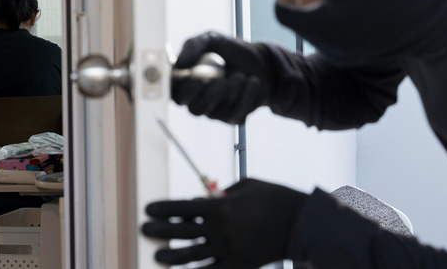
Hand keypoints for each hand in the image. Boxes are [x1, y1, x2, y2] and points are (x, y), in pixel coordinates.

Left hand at [142, 178, 306, 267]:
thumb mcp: (247, 185)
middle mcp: (221, 230)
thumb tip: (203, 200)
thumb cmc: (274, 197)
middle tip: (144, 229)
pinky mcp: (239, 266)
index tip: (148, 209)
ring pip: (191, 257)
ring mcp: (229, 250)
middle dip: (159, 231)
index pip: (181, 208)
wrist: (301, 223)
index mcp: (221, 207)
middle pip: (181, 232)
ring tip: (158, 255)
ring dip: (171, 256)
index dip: (162, 209)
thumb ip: (223, 193)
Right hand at [172, 32, 273, 123]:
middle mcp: (198, 99)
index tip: (191, 76)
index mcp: (186, 82)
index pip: (174, 94)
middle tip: (219, 80)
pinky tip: (252, 82)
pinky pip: (235, 114)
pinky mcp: (232, 116)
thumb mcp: (212, 39)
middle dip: (208, 95)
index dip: (179, 89)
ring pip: (215, 113)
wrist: (260, 61)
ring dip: (230, 92)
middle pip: (194, 109)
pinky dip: (246, 95)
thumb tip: (179, 63)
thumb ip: (193, 46)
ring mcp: (215, 110)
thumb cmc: (230, 50)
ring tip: (240, 75)